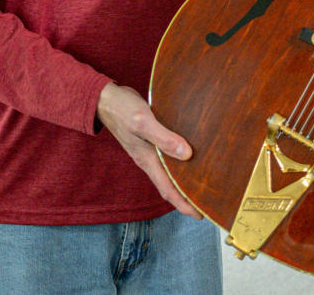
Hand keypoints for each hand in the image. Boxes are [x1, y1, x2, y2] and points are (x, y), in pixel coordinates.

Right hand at [95, 83, 201, 217]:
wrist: (106, 98)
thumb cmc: (122, 109)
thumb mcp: (143, 122)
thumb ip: (164, 138)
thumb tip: (187, 155)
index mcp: (147, 160)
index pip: (168, 190)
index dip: (184, 204)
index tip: (200, 215)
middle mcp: (149, 159)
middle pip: (170, 185)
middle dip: (187, 196)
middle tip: (208, 202)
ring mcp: (149, 151)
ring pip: (170, 171)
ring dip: (184, 180)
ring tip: (203, 183)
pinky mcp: (150, 140)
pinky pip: (168, 157)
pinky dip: (180, 161)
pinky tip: (191, 155)